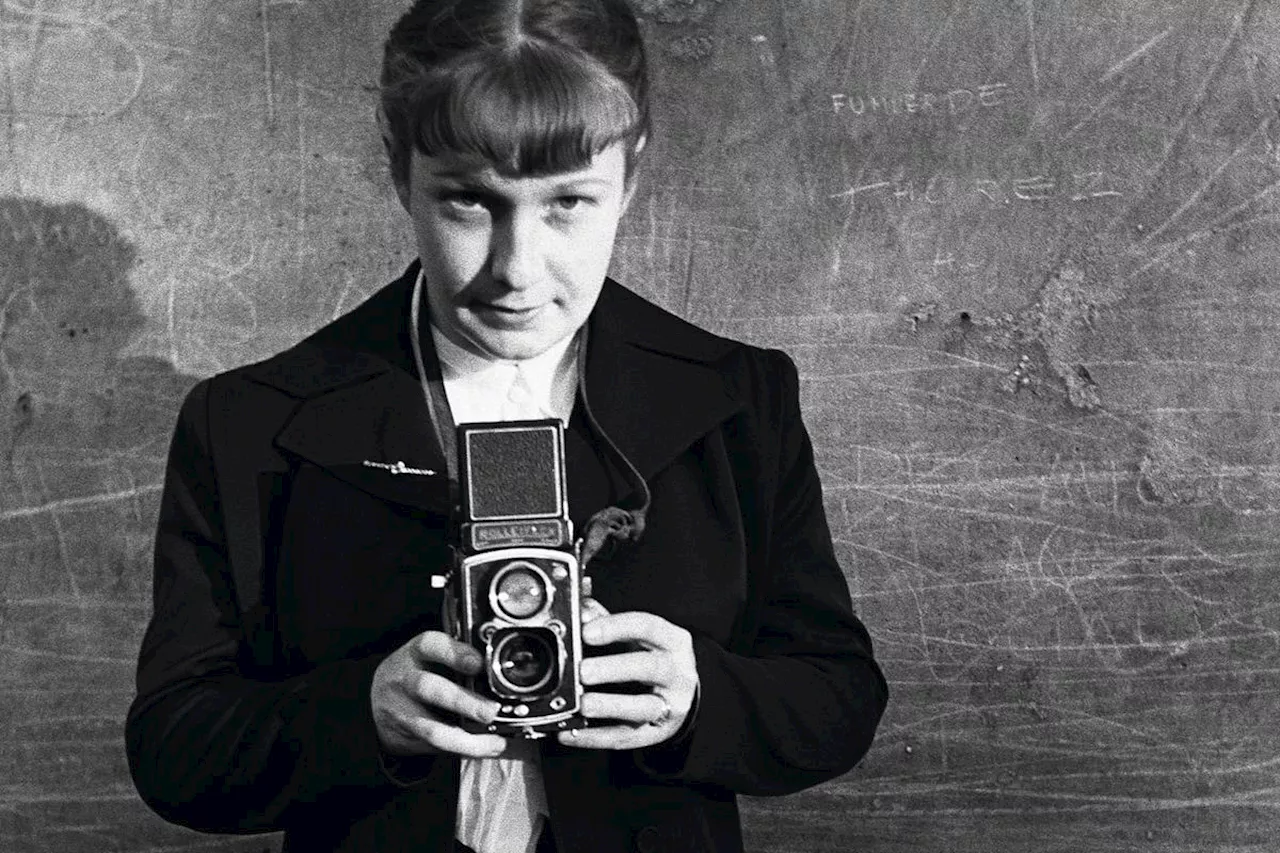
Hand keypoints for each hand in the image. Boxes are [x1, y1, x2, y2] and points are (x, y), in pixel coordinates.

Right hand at [371, 631, 509, 757]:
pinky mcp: (408, 737)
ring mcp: (403, 712)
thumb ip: (456, 658)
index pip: (430, 645)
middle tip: (490, 711)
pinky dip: (465, 750)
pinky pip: (436, 747)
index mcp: (415, 653)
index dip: (455, 654)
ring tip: (494, 741)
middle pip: (429, 688)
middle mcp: (405, 680)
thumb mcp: (427, 656)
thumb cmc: (415, 673)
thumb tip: (498, 668)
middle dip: (462, 702)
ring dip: (466, 738)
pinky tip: (487, 748)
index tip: (478, 663)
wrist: (375, 704)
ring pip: (431, 728)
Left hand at [557, 599, 698, 749]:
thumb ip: (610, 622)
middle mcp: (677, 673)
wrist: (684, 695)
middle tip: (584, 670)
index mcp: (673, 641)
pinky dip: (597, 737)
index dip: (616, 627)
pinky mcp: (656, 733)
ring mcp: (670, 705)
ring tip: (583, 705)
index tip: (587, 631)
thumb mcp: (642, 637)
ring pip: (643, 707)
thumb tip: (581, 609)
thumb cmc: (655, 658)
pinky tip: (572, 733)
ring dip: (610, 706)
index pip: (648, 627)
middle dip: (614, 668)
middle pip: (650, 668)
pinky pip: (627, 737)